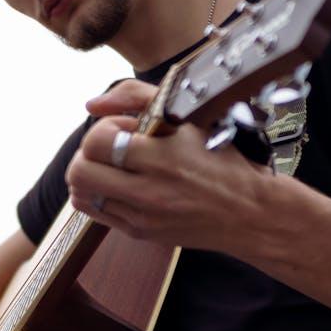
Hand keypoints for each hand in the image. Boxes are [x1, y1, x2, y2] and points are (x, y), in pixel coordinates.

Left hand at [65, 79, 272, 252]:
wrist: (249, 213)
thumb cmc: (223, 161)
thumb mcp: (189, 116)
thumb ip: (138, 97)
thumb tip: (92, 105)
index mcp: (162, 158)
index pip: (96, 141)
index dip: (103, 128)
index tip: (124, 128)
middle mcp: (148, 191)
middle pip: (80, 171)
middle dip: (88, 152)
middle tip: (111, 148)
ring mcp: (141, 216)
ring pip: (81, 194)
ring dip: (89, 175)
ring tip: (112, 167)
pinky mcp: (140, 233)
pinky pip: (95, 214)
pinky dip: (97, 196)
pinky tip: (118, 186)